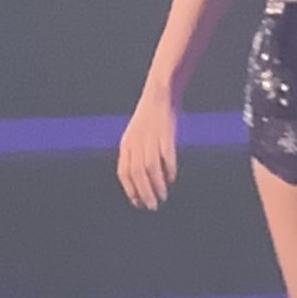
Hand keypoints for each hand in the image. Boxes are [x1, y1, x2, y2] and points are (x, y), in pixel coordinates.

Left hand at [116, 81, 180, 209]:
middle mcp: (136, 141)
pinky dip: (169, 168)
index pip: (124, 172)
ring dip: (156, 185)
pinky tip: (172, 178)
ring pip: (150, 167)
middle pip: (137, 173)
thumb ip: (137, 154)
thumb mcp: (137, 135)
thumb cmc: (150, 116)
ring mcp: (151, 136)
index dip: (130, 189)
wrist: (160, 91)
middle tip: (152, 206)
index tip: (138, 203)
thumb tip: (142, 179)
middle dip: (144, 192)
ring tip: (162, 197)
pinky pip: (166, 154)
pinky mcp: (165, 131)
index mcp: (126, 143)